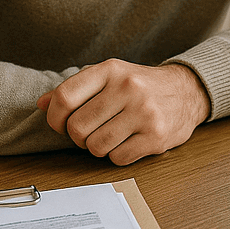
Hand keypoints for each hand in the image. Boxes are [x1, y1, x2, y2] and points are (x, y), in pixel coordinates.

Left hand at [36, 60, 210, 164]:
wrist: (188, 91)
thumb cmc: (142, 85)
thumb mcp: (110, 76)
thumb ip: (76, 88)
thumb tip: (41, 104)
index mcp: (112, 70)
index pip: (64, 97)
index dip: (54, 117)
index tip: (61, 123)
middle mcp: (128, 88)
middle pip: (77, 128)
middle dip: (78, 137)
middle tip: (91, 132)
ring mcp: (144, 113)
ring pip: (95, 147)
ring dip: (98, 147)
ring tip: (111, 135)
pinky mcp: (156, 136)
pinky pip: (117, 158)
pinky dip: (118, 155)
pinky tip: (129, 141)